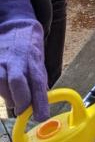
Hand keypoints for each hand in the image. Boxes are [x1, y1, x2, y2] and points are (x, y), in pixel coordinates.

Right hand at [0, 0, 48, 120]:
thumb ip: (39, 79)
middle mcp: (16, 59)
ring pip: (1, 84)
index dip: (39, 101)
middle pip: (17, 83)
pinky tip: (4, 89)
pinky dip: (0, 89)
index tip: (41, 116)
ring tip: (14, 98)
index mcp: (33, 59)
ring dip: (8, 97)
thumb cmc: (29, 46)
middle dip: (21, 101)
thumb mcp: (39, 60)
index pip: (38, 82)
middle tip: (23, 110)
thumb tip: (42, 102)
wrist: (15, 25)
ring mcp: (1, 60)